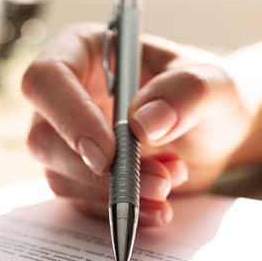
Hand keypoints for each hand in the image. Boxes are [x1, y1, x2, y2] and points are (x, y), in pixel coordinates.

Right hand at [21, 23, 251, 224]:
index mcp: (83, 50)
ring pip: (60, 176)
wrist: (217, 132)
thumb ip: (186, 93)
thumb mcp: (214, 83)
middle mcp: (65, 94)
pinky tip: (158, 207)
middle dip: (99, 171)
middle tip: (158, 182)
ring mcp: (67, 137)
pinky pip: (82, 201)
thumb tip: (142, 125)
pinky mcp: (79, 174)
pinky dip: (119, 210)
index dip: (69, 117)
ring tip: (171, 182)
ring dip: (115, 193)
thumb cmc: (209, 93)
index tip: (108, 152)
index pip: (46, 79)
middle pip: (43, 138)